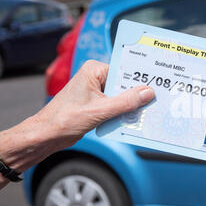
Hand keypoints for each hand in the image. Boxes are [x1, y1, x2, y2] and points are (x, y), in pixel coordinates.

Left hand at [36, 60, 154, 148]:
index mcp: (94, 70)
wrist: (47, 135)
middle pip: (124, 84)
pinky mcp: (96, 103)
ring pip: (122, 96)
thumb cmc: (65, 119)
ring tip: (146, 112)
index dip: (140, 80)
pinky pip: (116, 105)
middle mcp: (95, 77)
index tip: (157, 85)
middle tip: (155, 102)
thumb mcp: (100, 111)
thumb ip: (126, 102)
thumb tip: (148, 93)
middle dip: (137, 95)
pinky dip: (123, 112)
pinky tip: (133, 119)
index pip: (124, 71)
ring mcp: (96, 90)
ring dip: (131, 106)